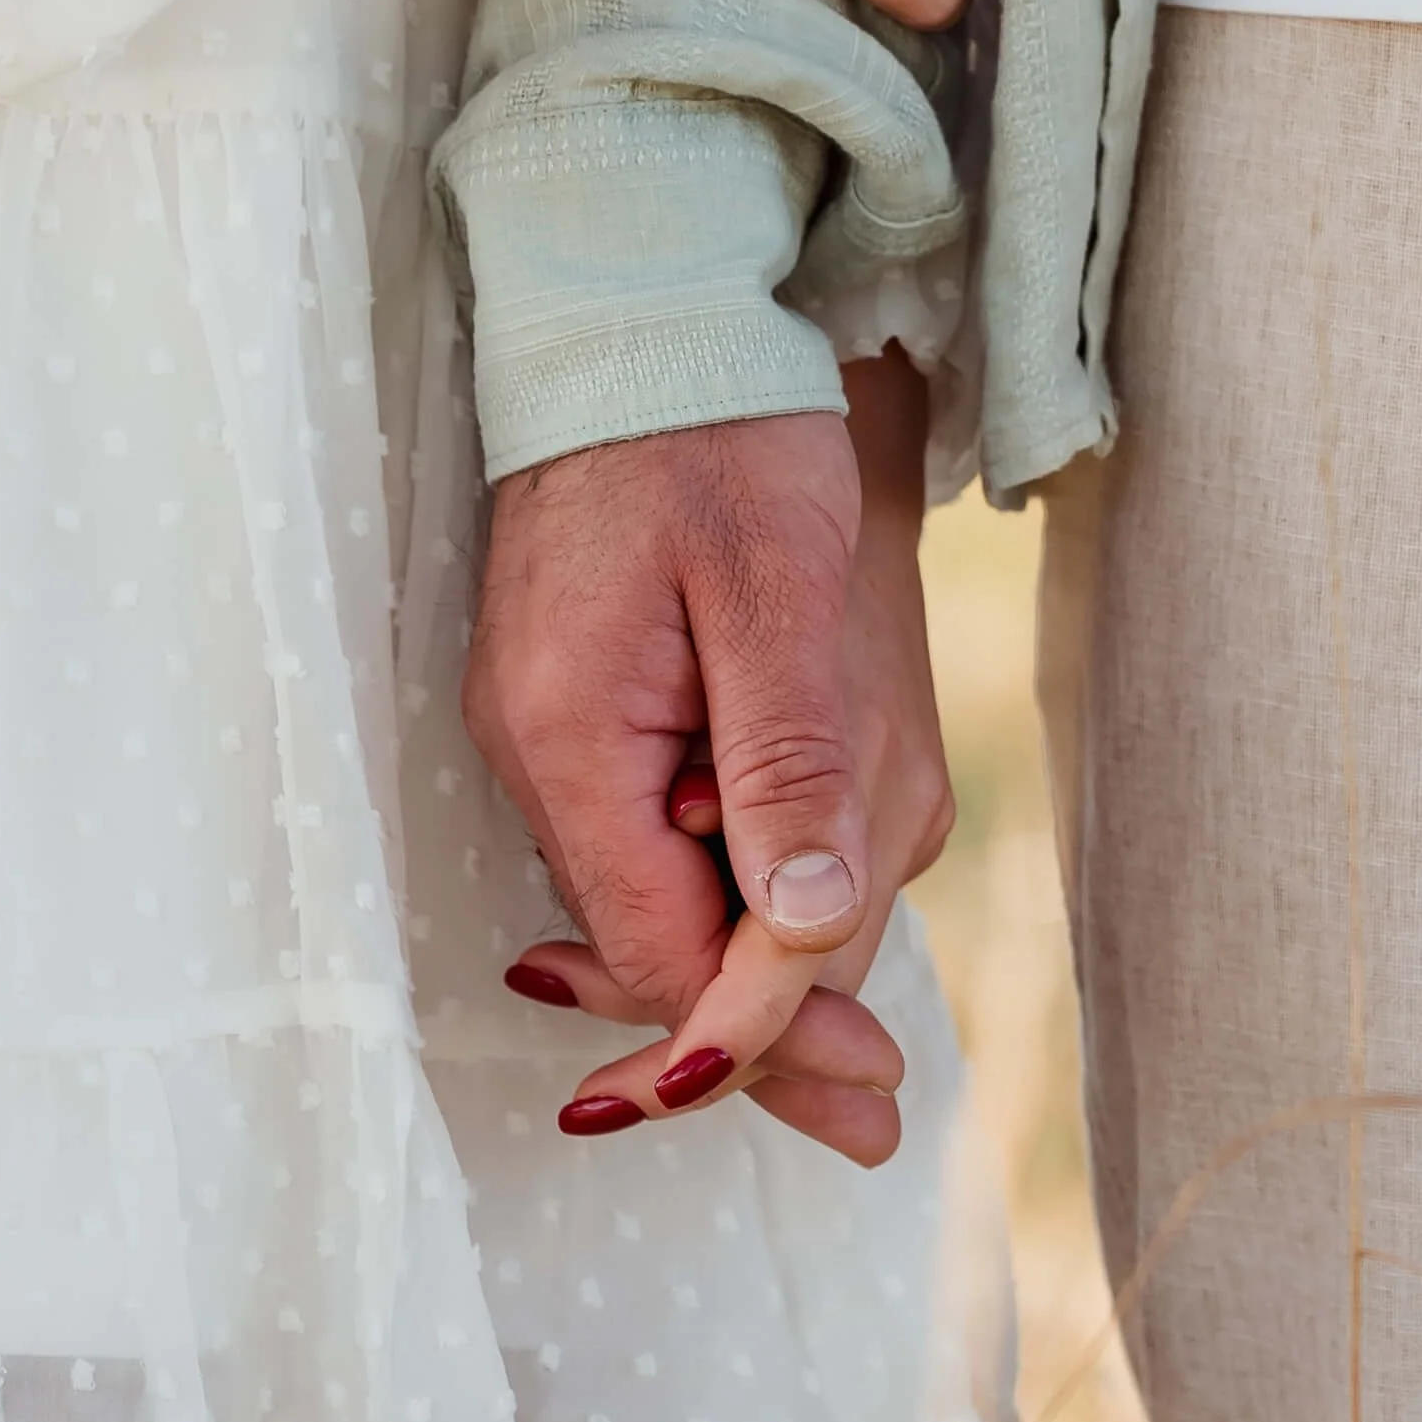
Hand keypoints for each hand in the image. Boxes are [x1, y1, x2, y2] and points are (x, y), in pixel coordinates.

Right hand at [467, 359, 953, 1163]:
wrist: (643, 313)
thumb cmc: (718, 431)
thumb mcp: (776, 591)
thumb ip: (785, 763)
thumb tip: (804, 934)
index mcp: (571, 733)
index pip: (658, 947)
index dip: (764, 1030)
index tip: (872, 1088)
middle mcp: (540, 748)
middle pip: (653, 941)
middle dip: (767, 1019)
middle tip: (881, 1108)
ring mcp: (553, 725)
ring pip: (660, 889)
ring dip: (760, 938)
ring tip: (864, 1016)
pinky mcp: (583, 700)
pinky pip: (657, 827)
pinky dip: (733, 867)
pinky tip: (804, 887)